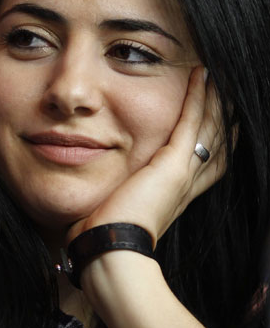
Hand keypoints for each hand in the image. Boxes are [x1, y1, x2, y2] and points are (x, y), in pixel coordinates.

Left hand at [66, 66, 225, 247]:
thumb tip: (100, 200)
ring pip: (209, 128)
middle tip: (227, 92)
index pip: (206, 164)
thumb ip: (118, 200)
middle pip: (216, 143)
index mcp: (176, 196)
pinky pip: (191, 122)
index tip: (221, 124)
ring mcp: (183, 173)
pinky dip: (198, 97)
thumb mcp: (119, 212)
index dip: (216, 142)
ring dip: (214, 100)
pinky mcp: (173, 165)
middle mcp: (187, 185)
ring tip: (216, 77)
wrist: (111, 251)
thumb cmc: (106, 238)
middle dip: (222, 116)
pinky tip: (202, 76)